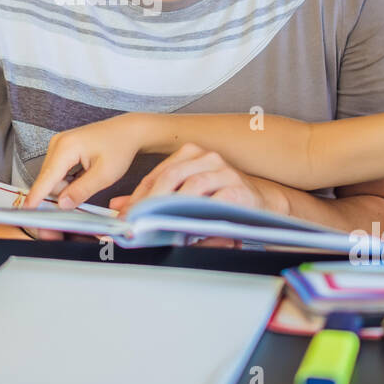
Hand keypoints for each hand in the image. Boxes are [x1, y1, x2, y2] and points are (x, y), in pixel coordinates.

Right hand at [25, 114, 144, 209]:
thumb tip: (62, 205)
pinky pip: (58, 172)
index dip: (36, 196)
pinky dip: (69, 180)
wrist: (128, 131)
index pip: (46, 178)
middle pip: (49, 180)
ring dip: (67, 186)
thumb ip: (81, 191)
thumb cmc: (119, 147)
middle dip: (62, 193)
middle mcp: (58, 144)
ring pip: (53, 178)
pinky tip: (85, 175)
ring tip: (90, 179)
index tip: (26, 210)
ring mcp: (58, 145)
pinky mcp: (62, 148)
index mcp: (66, 148)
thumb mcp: (105, 175)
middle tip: (86, 191)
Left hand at [108, 143, 281, 215]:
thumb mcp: (186, 195)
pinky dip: (198, 216)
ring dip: (170, 209)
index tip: (124, 217)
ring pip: (190, 188)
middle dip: (148, 203)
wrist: (263, 204)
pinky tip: (187, 229)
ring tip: (157, 226)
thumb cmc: (221, 199)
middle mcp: (207, 158)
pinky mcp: (239, 191)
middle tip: (136, 224)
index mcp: (190, 154)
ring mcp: (224, 172)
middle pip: (169, 178)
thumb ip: (154, 197)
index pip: (155, 175)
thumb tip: (119, 206)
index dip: (137, 197)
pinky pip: (214, 202)